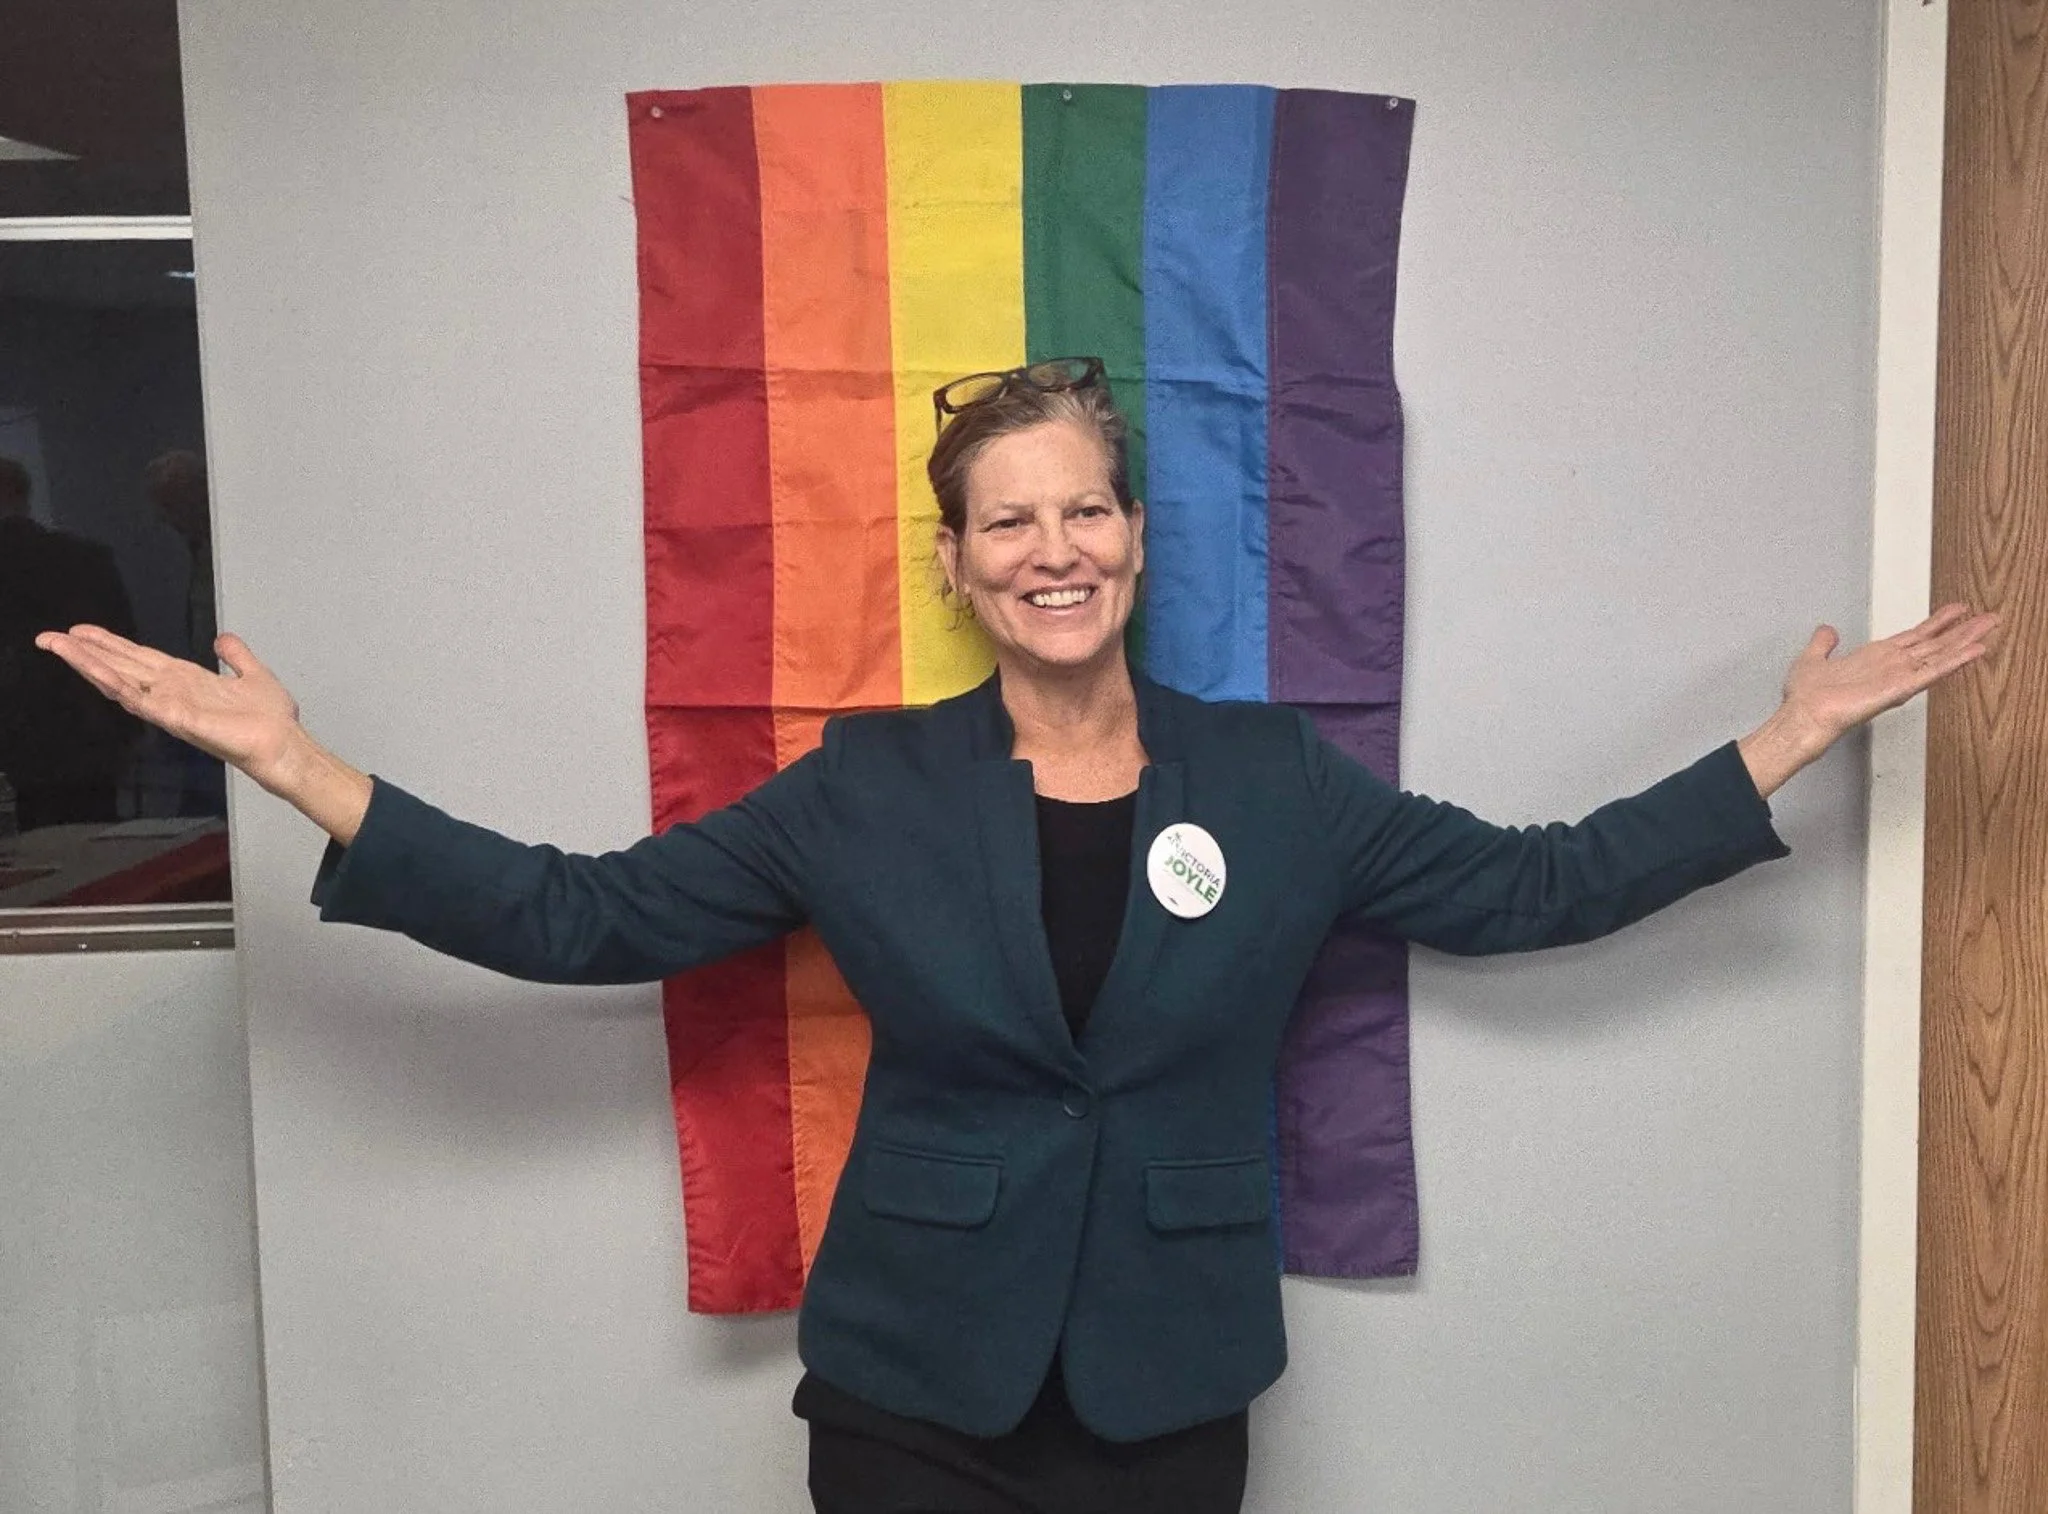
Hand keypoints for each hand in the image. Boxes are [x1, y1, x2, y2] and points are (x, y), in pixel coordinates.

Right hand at [35, 625, 304, 788]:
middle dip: (86, 652)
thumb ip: (236, 655)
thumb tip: (222, 638)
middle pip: (120, 667)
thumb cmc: (271, 719)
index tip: (82, 631)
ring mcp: (172, 708)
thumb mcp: (253, 674)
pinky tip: (98, 673)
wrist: (285, 746)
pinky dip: (119, 687)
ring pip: (121, 682)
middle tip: (50, 636)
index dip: (111, 645)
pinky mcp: (179, 721)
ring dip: (89, 664)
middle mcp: (173, 693)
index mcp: (186, 680)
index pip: (139, 659)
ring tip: (59, 646)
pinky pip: (143, 703)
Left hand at [1740, 603, 1997, 796]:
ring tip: (1991, 626)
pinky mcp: (1899, 690)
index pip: (1914, 636)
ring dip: (1966, 640)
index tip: (1959, 610)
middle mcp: (1892, 666)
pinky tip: (1975, 650)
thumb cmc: (1806, 696)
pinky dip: (1955, 661)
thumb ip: (1823, 644)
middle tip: (1991, 617)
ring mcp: (1898, 677)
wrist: (1803, 716)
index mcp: (1876, 657)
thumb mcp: (1812, 659)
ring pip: (1939, 655)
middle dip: (1963, 630)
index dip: (1937, 623)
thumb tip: (1827, 630)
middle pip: (1935, 644)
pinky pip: (1931, 673)